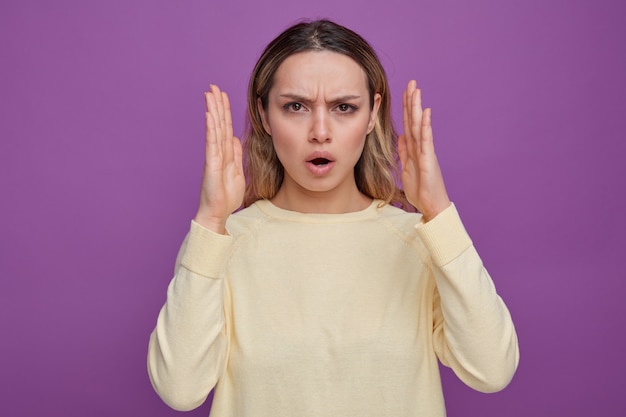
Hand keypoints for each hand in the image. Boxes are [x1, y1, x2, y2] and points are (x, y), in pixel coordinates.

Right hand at [194, 84, 244, 233]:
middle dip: (216, 104)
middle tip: (213, 86)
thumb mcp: (237, 172)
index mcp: (225, 153)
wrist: (217, 212)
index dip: (224, 111)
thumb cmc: (225, 196)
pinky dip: (211, 129)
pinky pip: (212, 143)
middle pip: (218, 124)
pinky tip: (209, 115)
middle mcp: (218, 152)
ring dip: (212, 111)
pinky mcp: (211, 164)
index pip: (225, 127)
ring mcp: (213, 157)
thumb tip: (234, 139)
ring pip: (214, 129)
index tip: (222, 95)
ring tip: (210, 94)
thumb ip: (235, 155)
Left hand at [397, 80, 449, 221]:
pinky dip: (425, 125)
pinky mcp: (429, 159)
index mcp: (413, 148)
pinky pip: (426, 139)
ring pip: (419, 125)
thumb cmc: (421, 190)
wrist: (431, 206)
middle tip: (411, 82)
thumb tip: (400, 137)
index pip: (408, 124)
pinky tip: (425, 112)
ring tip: (416, 90)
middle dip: (411, 101)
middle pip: (413, 120)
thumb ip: (404, 152)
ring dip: (417, 107)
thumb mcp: (407, 168)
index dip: (405, 108)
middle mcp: (420, 147)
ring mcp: (425, 151)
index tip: (404, 92)